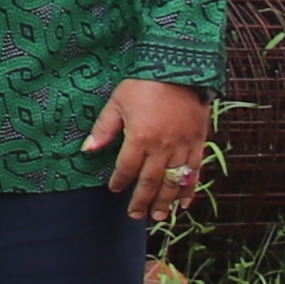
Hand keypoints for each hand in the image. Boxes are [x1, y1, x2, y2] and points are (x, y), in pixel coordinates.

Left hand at [88, 77, 210, 220]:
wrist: (180, 67)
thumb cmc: (145, 83)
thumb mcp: (118, 102)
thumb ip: (104, 129)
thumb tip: (86, 150)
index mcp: (140, 138)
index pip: (126, 168)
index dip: (119, 181)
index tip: (114, 189)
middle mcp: (162, 147)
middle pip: (150, 182)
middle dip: (141, 201)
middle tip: (135, 215)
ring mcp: (182, 146)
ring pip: (173, 182)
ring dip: (165, 202)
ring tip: (158, 217)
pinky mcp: (198, 142)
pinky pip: (194, 171)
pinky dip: (189, 189)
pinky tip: (184, 203)